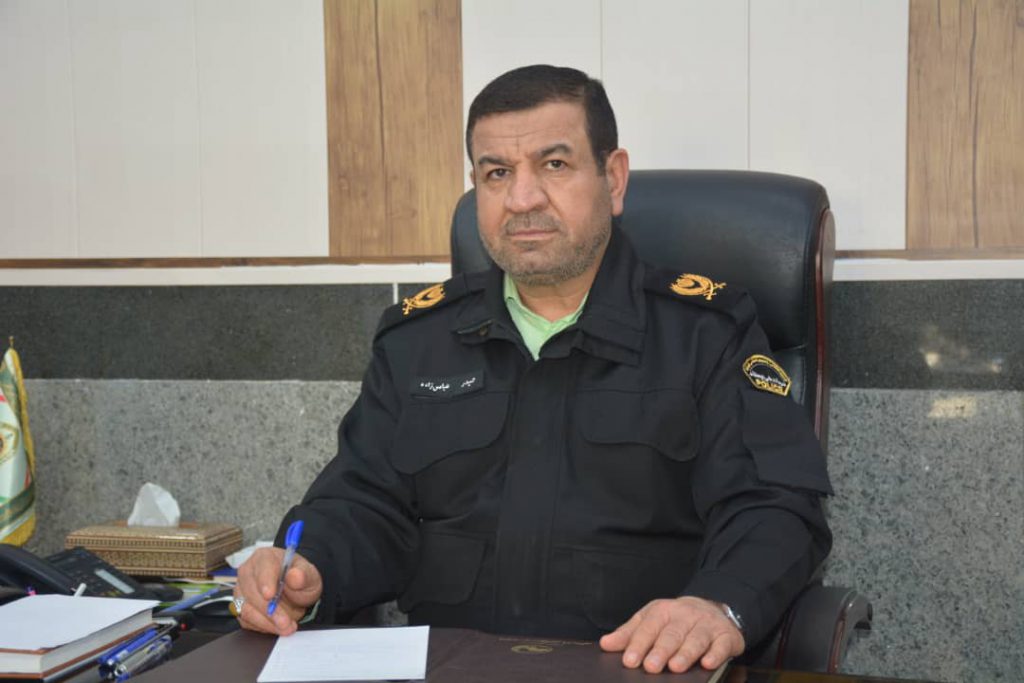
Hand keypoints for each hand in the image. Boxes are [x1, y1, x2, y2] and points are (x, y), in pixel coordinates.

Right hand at [234, 547, 322, 635]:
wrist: (297, 590)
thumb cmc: (300, 578)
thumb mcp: (309, 575)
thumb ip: (304, 575)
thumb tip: (295, 576)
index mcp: (265, 557)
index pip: (262, 567)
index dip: (265, 582)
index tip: (270, 596)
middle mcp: (248, 572)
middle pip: (252, 592)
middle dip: (269, 610)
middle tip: (286, 623)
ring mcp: (242, 590)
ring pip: (246, 609)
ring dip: (267, 622)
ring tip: (286, 627)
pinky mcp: (241, 607)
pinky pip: (246, 621)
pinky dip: (262, 627)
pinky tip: (276, 627)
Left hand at [599, 596, 743, 672]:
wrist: (713, 608)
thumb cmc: (675, 620)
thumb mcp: (650, 620)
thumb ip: (629, 633)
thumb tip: (606, 644)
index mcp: (663, 610)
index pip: (648, 627)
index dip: (638, 644)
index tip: (629, 661)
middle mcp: (685, 615)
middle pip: (672, 633)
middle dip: (660, 650)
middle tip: (650, 667)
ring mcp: (707, 624)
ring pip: (696, 638)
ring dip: (686, 653)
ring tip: (675, 667)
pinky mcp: (726, 636)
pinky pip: (722, 645)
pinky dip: (716, 654)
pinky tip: (708, 663)